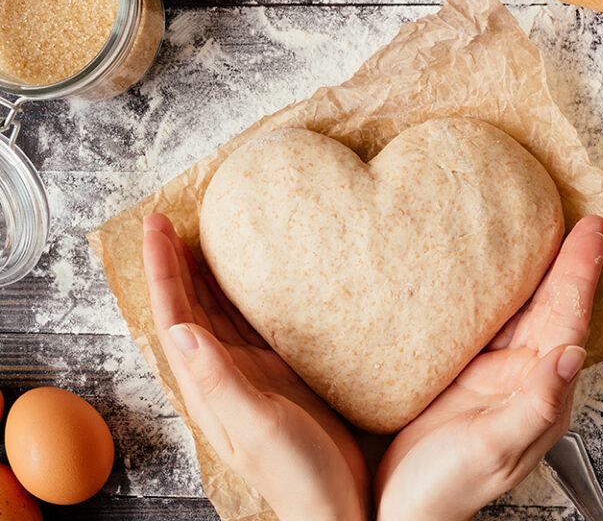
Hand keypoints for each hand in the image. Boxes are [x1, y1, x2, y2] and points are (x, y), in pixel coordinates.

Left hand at [142, 214, 368, 520]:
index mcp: (208, 386)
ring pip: (218, 311)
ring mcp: (250, 372)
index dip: (163, 272)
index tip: (156, 229)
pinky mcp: (278, 372)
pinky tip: (246, 277)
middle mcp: (221, 374)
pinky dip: (240, 295)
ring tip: (199, 236)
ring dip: (204, 274)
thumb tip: (180, 331)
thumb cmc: (297, 474)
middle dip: (175, 264)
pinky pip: (251, 323)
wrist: (336, 501)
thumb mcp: (256, 427)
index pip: (175, 317)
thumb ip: (219, 381)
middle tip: (168, 220)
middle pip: (189, 308)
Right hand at [374, 215, 602, 520]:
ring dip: (539, 273)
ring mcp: (494, 372)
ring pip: (524, 311)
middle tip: (582, 223)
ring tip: (545, 233)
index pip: (569, 323)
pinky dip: (497, 293)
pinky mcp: (464, 369)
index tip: (592, 235)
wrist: (405, 505)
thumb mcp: (494, 450)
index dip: (580, 276)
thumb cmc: (448, 488)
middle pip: (552, 308)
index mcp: (541, 394)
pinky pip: (488, 322)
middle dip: (569, 264)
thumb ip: (535, 407)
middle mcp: (524, 378)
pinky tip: (492, 273)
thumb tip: (570, 358)